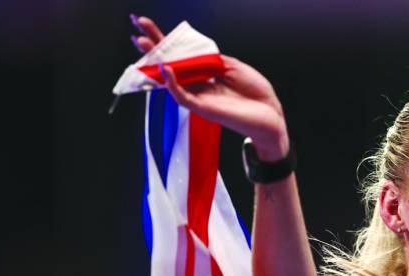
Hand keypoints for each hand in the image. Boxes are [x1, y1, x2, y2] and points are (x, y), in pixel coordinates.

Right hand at [130, 15, 288, 157]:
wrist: (271, 117)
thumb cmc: (256, 95)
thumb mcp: (233, 67)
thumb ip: (211, 58)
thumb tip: (194, 50)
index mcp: (206, 75)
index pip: (181, 55)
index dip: (166, 41)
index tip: (148, 24)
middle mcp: (199, 86)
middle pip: (170, 64)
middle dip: (153, 45)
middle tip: (137, 27)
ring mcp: (199, 97)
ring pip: (170, 80)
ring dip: (155, 61)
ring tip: (142, 43)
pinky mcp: (203, 109)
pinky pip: (182, 96)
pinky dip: (173, 83)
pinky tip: (166, 68)